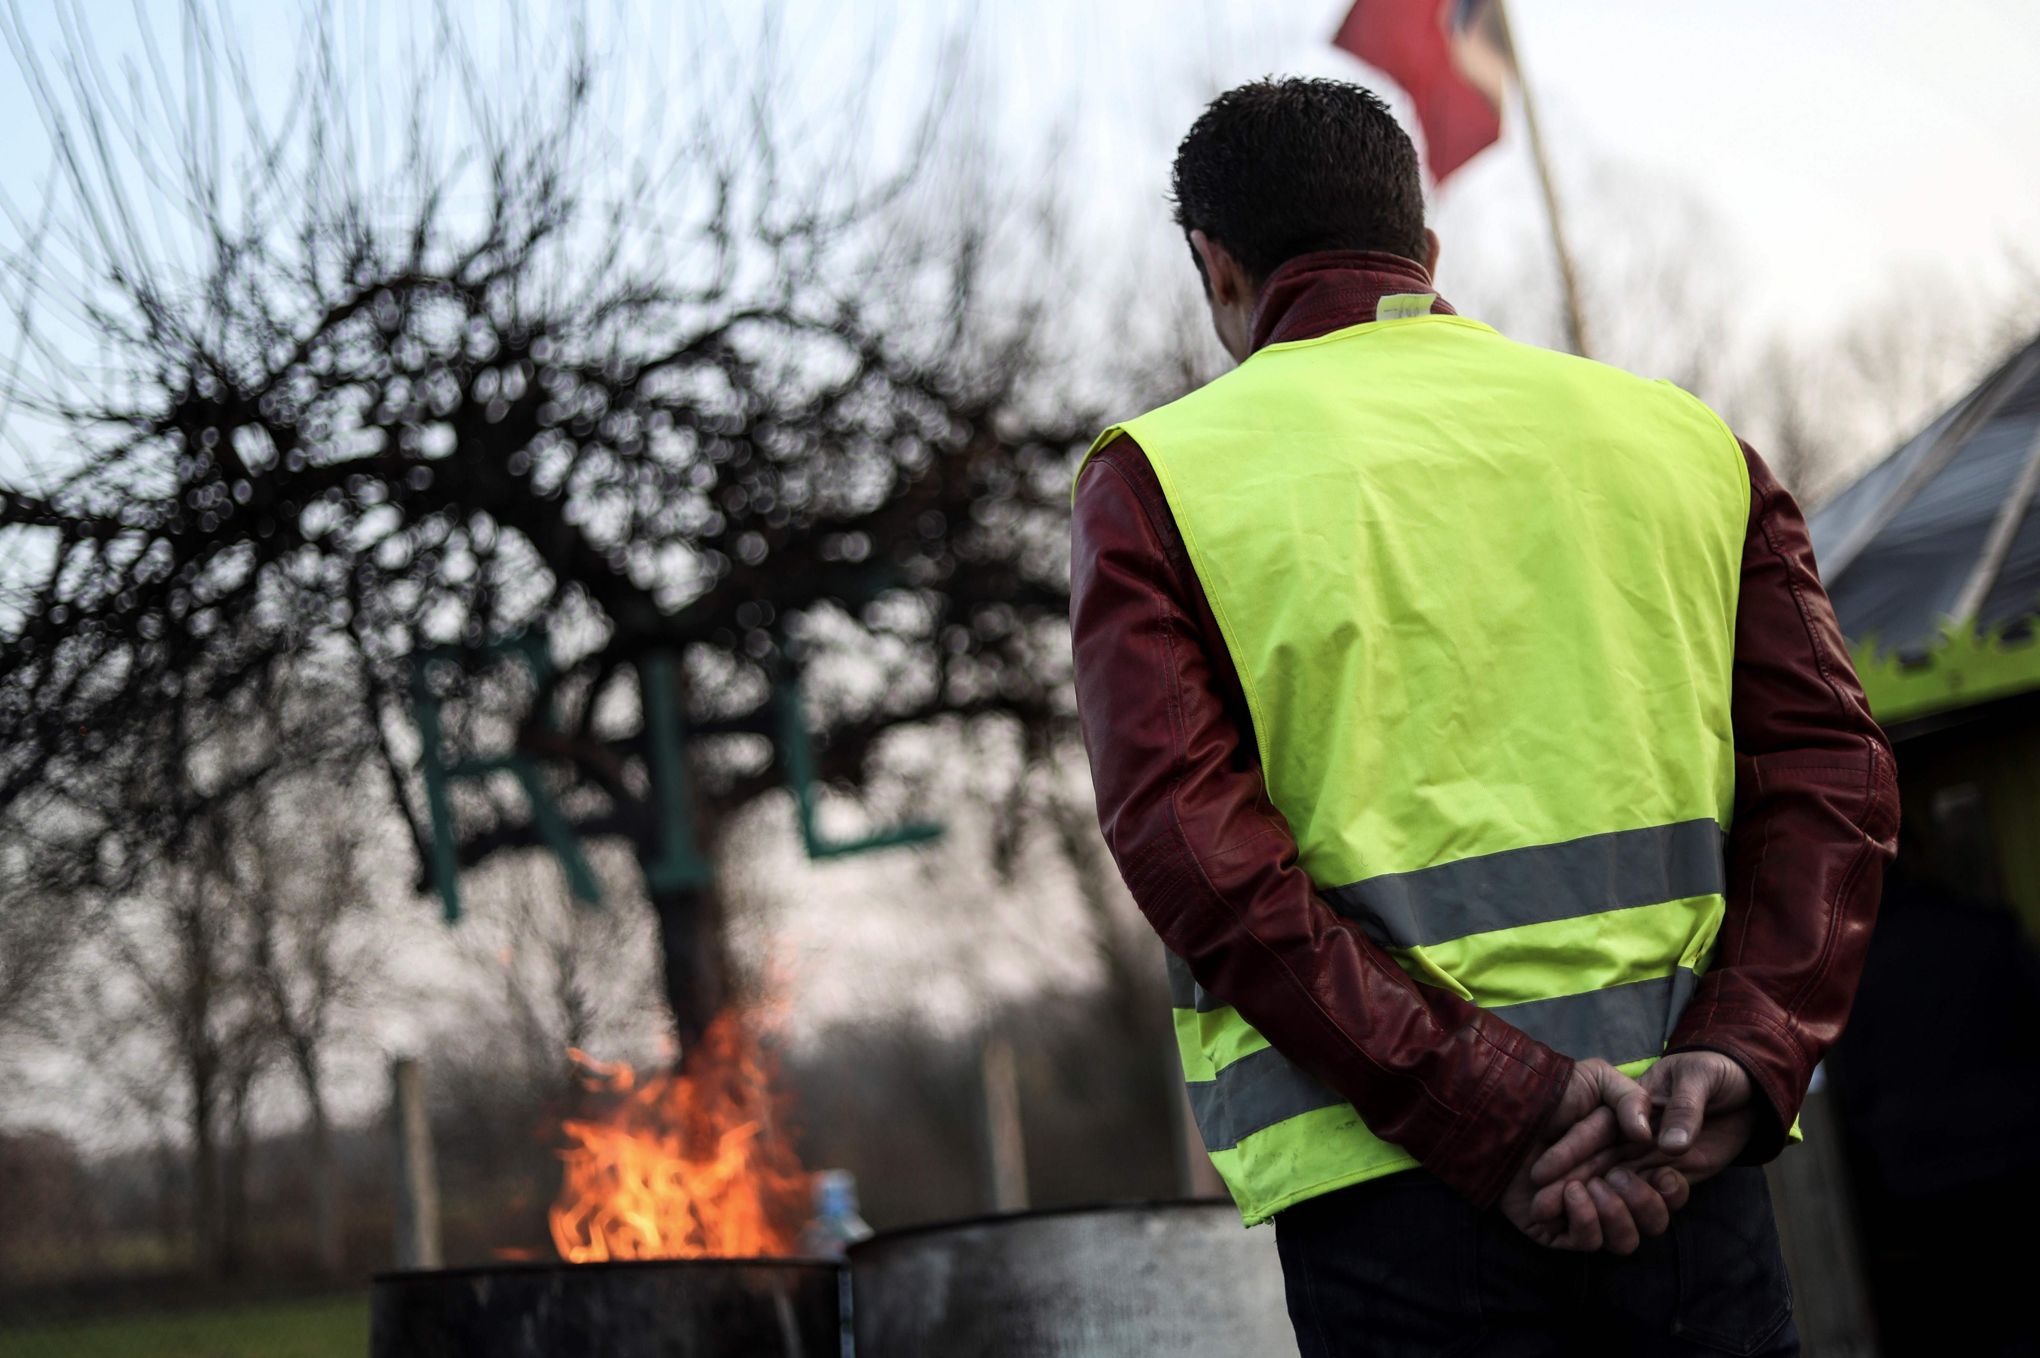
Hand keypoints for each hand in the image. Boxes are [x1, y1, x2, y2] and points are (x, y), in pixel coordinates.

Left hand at [1498, 1058, 1682, 1254]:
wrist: (1504, 1107)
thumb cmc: (1551, 1093)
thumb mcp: (1597, 1079)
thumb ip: (1631, 1098)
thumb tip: (1646, 1136)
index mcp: (1631, 1162)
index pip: (1668, 1194)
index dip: (1672, 1191)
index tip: (1662, 1172)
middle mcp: (1612, 1192)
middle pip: (1653, 1222)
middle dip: (1644, 1203)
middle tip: (1616, 1176)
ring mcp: (1585, 1212)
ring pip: (1624, 1240)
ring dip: (1614, 1214)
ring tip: (1589, 1184)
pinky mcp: (1556, 1228)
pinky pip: (1586, 1242)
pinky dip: (1585, 1219)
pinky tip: (1570, 1192)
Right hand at [1528, 1052, 1757, 1207]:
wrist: (1748, 1088)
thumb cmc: (1714, 1071)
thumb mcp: (1698, 1077)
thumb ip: (1682, 1108)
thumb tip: (1665, 1144)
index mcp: (1624, 1109)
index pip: (1588, 1132)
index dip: (1565, 1153)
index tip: (1542, 1174)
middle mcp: (1628, 1137)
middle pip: (1591, 1164)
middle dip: (1567, 1185)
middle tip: (1544, 1205)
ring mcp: (1647, 1158)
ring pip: (1615, 1186)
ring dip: (1603, 1201)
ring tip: (1594, 1207)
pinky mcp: (1669, 1175)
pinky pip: (1648, 1197)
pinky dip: (1639, 1208)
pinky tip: (1628, 1215)